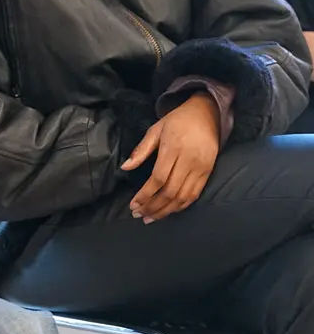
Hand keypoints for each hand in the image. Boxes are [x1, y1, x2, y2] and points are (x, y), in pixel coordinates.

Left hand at [121, 92, 220, 222]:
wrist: (207, 115)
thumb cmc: (177, 121)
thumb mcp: (155, 129)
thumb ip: (141, 150)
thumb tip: (124, 168)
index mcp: (173, 149)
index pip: (158, 179)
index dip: (145, 195)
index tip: (133, 205)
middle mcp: (189, 161)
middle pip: (170, 191)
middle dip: (153, 206)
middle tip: (138, 215)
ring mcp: (201, 169)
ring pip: (183, 197)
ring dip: (166, 211)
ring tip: (150, 218)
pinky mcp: (208, 173)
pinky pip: (195, 195)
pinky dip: (181, 206)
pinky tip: (168, 211)